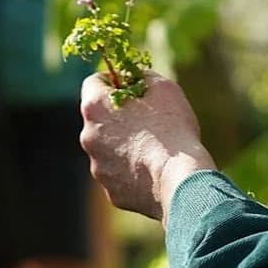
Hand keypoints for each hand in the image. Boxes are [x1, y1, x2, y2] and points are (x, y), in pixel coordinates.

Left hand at [80, 71, 216, 223]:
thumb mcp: (163, 87)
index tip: (132, 86)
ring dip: (125, 143)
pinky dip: (133, 170)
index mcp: (95, 106)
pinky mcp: (111, 190)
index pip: (94, 82)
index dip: (114, 80)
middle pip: (101, 117)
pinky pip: (120, 173)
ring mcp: (98, 166)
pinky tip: (154, 168)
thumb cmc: (171, 127)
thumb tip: (134, 79)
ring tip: (156, 146)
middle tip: (149, 117)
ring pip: (109, 148)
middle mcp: (88, 136)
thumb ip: (141, 77)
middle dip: (120, 115)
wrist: (179, 178)